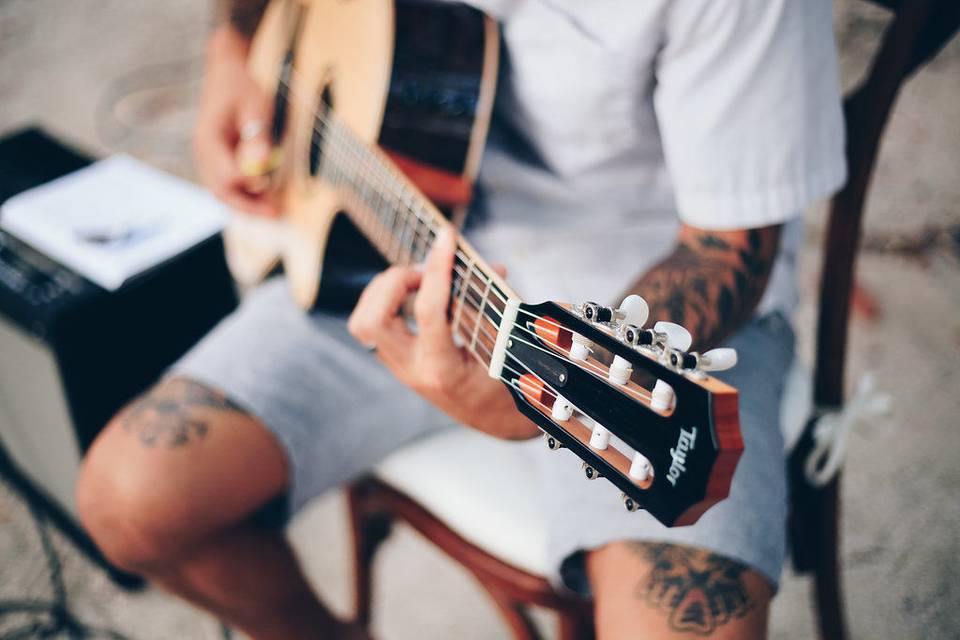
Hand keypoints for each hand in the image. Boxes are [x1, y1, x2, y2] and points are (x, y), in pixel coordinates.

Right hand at [194, 25, 278, 216]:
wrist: (226, 70)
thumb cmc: (242, 85)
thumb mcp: (256, 105)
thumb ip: (257, 134)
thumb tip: (260, 162)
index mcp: (209, 139)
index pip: (225, 174)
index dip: (249, 183)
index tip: (271, 184)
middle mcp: (203, 152)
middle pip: (221, 191)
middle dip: (249, 206)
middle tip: (277, 214)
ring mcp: (207, 157)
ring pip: (223, 192)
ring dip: (247, 203)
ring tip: (274, 208)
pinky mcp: (216, 159)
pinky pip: (227, 184)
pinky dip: (244, 193)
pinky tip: (265, 194)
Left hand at [347, 227, 538, 439]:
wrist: (491, 416)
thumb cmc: (505, 382)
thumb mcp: (506, 348)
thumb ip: (496, 308)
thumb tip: (492, 268)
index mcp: (444, 369)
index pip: (428, 311)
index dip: (437, 268)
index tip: (448, 238)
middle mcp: (412, 370)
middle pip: (372, 320)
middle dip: (395, 282)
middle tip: (427, 272)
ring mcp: (398, 367)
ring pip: (362, 321)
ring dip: (385, 289)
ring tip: (419, 279)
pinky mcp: (394, 359)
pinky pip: (370, 323)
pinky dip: (387, 297)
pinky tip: (415, 291)